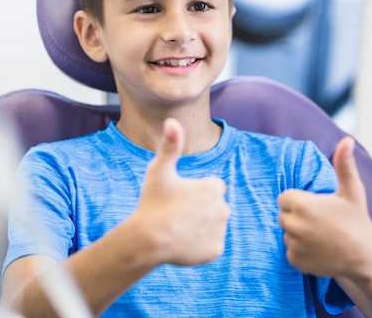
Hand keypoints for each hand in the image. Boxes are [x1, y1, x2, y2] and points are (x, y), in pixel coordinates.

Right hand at [135, 118, 229, 266]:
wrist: (147, 240)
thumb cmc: (152, 202)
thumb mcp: (159, 170)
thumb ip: (170, 145)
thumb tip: (172, 120)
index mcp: (214, 188)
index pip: (212, 188)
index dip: (194, 192)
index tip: (178, 197)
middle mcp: (223, 208)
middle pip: (213, 207)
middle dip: (200, 209)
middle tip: (177, 214)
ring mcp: (220, 231)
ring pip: (212, 226)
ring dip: (200, 226)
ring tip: (178, 228)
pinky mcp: (216, 251)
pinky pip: (210, 245)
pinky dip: (200, 245)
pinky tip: (183, 243)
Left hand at [277, 137, 371, 278]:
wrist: (367, 256)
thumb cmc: (358, 221)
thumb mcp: (352, 191)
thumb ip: (344, 164)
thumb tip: (347, 140)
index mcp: (302, 204)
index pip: (284, 198)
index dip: (300, 201)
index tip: (316, 207)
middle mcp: (293, 224)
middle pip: (283, 215)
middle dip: (298, 217)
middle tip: (321, 222)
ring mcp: (293, 244)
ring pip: (287, 233)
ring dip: (299, 234)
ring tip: (322, 236)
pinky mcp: (295, 260)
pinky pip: (290, 251)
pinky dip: (301, 251)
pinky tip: (319, 249)